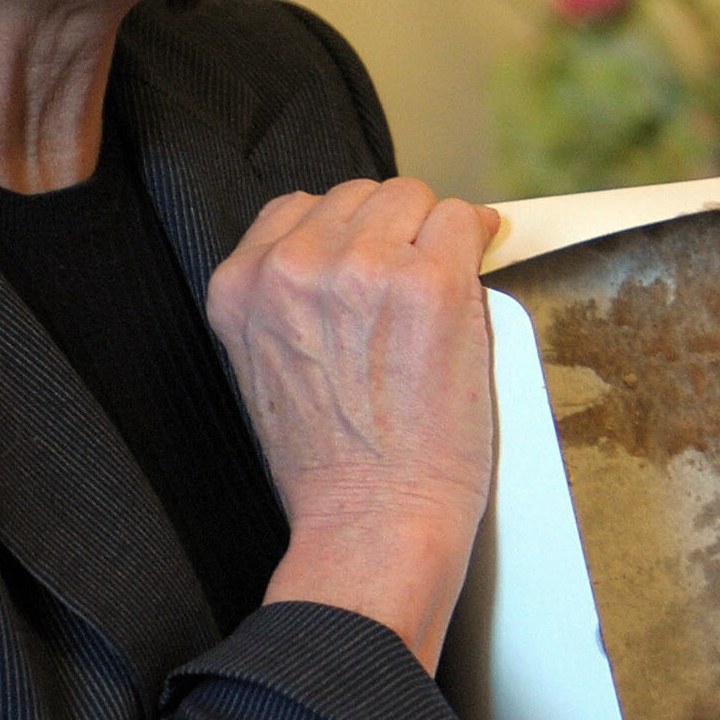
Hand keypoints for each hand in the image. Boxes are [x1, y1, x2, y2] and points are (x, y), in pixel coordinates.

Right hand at [207, 177, 496, 668]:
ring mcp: (363, 270)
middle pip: (361, 196)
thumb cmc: (331, 470)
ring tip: (440, 298)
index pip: (300, 209)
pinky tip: (476, 281)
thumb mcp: (266, 369)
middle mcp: (295, 267)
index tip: (372, 270)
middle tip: (413, 292)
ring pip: (413, 198)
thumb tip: (344, 258)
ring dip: (435, 235)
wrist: (372, 524)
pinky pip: (464, 219)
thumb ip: (287, 304)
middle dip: (394, 233)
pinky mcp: (430, 283)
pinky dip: (478, 242)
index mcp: (241, 287)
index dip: (348, 238)